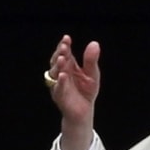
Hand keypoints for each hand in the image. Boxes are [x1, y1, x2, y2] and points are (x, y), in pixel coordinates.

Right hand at [47, 34, 100, 149]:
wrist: (84, 111)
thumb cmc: (86, 91)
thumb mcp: (92, 74)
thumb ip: (91, 60)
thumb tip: (94, 43)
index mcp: (69, 66)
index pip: (65, 53)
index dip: (64, 46)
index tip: (67, 38)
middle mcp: (61, 73)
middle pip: (57, 61)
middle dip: (60, 54)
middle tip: (64, 47)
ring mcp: (58, 84)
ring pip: (54, 73)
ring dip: (58, 66)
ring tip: (63, 58)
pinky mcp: (60, 96)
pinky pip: (58, 88)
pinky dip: (61, 81)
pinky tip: (63, 75)